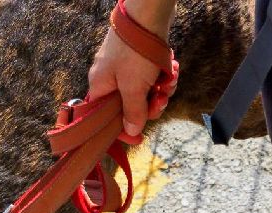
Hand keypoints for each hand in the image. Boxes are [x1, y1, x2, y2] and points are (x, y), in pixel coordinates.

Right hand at [87, 1, 173, 142]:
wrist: (147, 14)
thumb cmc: (134, 51)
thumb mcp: (133, 87)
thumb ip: (133, 112)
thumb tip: (132, 133)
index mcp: (100, 88)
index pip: (106, 120)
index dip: (123, 131)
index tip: (139, 139)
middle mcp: (110, 80)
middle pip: (130, 108)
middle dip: (150, 106)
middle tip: (160, 100)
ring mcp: (126, 70)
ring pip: (145, 94)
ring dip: (161, 92)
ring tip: (168, 81)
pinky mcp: (141, 61)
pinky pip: (152, 80)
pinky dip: (163, 78)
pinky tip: (171, 71)